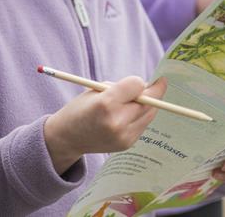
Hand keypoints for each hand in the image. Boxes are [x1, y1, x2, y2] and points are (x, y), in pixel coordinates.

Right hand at [44, 76, 166, 174]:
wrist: (68, 138)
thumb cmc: (82, 108)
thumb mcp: (97, 90)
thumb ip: (123, 88)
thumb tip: (150, 87)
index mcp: (106, 103)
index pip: (137, 85)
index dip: (139, 82)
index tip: (144, 80)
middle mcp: (116, 122)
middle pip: (148, 101)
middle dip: (152, 91)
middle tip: (157, 84)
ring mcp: (123, 136)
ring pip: (150, 113)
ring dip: (148, 104)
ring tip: (137, 100)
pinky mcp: (127, 144)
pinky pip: (143, 124)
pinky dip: (141, 116)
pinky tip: (130, 114)